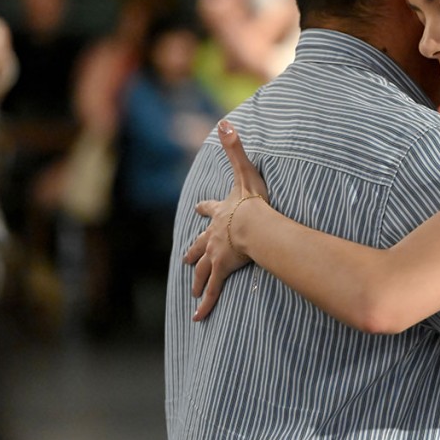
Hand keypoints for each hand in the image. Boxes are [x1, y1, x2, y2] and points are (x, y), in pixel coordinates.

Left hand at [183, 120, 268, 320]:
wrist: (251, 225)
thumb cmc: (251, 201)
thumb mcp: (244, 171)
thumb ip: (235, 147)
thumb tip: (225, 121)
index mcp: (219, 213)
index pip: (209, 210)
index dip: (205, 210)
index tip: (198, 210)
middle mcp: (213, 236)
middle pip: (199, 245)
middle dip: (194, 252)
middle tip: (187, 259)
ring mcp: (216, 254)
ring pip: (203, 270)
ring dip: (197, 279)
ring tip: (192, 290)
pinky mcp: (222, 271)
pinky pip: (212, 291)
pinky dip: (205, 304)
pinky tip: (197, 318)